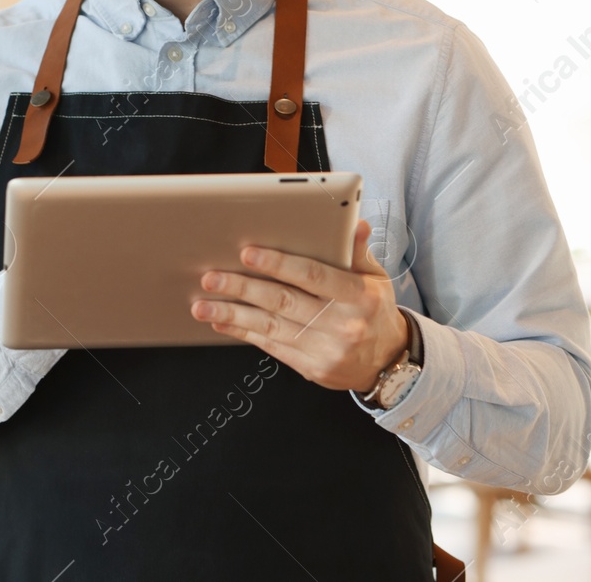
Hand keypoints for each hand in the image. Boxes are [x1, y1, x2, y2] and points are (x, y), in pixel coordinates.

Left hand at [190, 220, 408, 391]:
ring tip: (202, 305)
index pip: (314, 276)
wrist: (388, 361)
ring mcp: (325, 350)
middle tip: (211, 277)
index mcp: (358, 296)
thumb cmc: (374, 309)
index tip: (248, 253)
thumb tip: (354, 222)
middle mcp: (341, 324)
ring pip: (271, 328)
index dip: (279, 264)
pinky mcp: (311, 368)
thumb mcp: (376, 277)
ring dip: (233, 315)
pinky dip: (244, 334)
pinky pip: (271, 347)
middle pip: (283, 302)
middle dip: (243, 288)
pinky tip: (222, 323)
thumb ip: (358, 250)